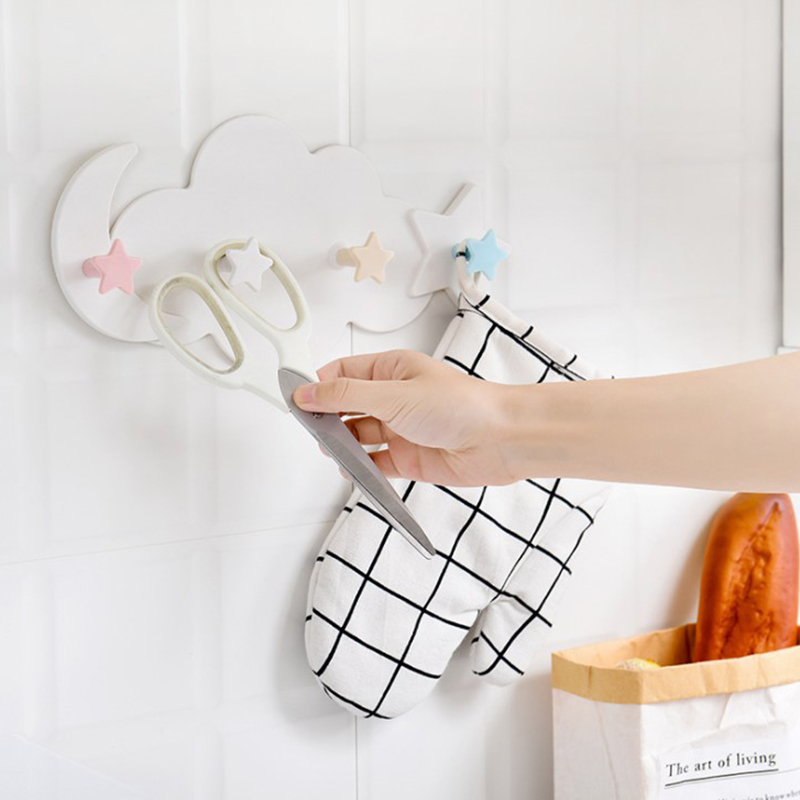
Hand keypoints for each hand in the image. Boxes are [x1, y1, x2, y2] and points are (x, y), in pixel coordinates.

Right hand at [292, 349, 520, 485]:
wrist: (500, 440)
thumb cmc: (461, 405)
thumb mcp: (393, 394)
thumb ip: (345, 395)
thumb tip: (307, 391)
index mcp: (392, 370)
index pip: (342, 372)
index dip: (318, 384)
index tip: (296, 399)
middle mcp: (395, 398)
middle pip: (346, 406)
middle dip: (327, 417)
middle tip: (313, 429)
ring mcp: (401, 429)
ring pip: (358, 436)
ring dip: (342, 444)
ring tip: (333, 450)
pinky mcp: (409, 458)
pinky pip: (375, 463)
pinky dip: (361, 468)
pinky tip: (353, 469)